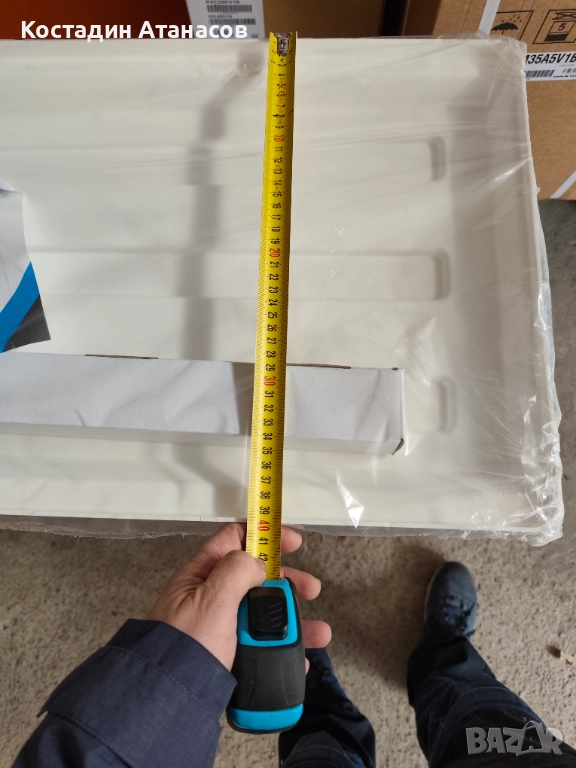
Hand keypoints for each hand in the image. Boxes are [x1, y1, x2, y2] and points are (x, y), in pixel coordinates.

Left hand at [147, 523, 330, 670]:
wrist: (170, 698)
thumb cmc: (183, 647)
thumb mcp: (212, 599)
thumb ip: (237, 570)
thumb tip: (257, 563)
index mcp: (202, 575)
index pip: (235, 539)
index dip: (266, 534)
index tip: (293, 543)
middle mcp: (212, 597)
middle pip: (258, 578)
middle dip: (288, 582)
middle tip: (311, 589)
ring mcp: (222, 627)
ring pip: (265, 615)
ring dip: (294, 620)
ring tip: (317, 633)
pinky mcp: (229, 654)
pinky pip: (263, 645)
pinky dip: (284, 648)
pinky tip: (299, 658)